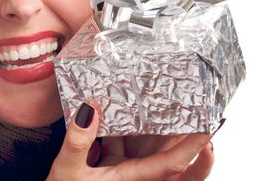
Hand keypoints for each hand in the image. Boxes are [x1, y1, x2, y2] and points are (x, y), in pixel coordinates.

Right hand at [47, 102, 213, 179]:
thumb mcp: (68, 169)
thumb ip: (78, 141)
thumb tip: (89, 109)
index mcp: (131, 179)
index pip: (171, 164)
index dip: (192, 146)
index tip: (208, 126)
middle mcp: (133, 176)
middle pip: (167, 154)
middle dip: (182, 132)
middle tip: (190, 105)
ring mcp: (123, 171)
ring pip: (147, 148)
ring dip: (156, 128)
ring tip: (162, 102)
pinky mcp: (111, 167)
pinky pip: (126, 145)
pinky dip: (127, 128)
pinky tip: (118, 112)